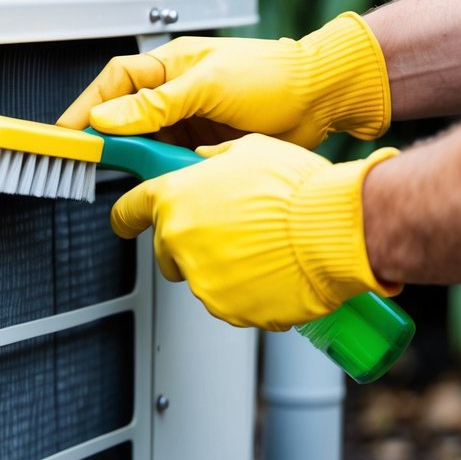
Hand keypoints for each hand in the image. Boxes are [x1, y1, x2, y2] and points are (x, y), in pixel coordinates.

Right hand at [57, 12, 390, 149]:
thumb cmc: (275, 75)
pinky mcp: (206, 146)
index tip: (68, 135)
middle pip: (126, 118)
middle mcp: (177, 91)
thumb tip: (109, 118)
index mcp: (171, 64)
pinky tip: (168, 180)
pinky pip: (173, 162)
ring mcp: (191, 119)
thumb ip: (156, 105)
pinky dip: (167, 173)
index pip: (114, 83)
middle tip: (96, 164)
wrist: (323, 98)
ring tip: (139, 175)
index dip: (87, 108)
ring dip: (143, 161)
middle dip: (112, 142)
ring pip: (148, 145)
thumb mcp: (209, 86)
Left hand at [110, 134, 400, 330]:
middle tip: (230, 231)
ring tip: (262, 248)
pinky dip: (245, 291)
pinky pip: (228, 301)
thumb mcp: (250, 151)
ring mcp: (201, 280)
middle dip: (189, 243)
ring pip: (200, 277)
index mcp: (175, 198)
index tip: (125, 222)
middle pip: (166, 250)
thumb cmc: (297, 189)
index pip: (128, 210)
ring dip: (222, 267)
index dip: (127, 216)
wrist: (335, 230)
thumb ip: (214, 161)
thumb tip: (204, 163)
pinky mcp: (227, 309)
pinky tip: (272, 270)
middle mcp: (179, 241)